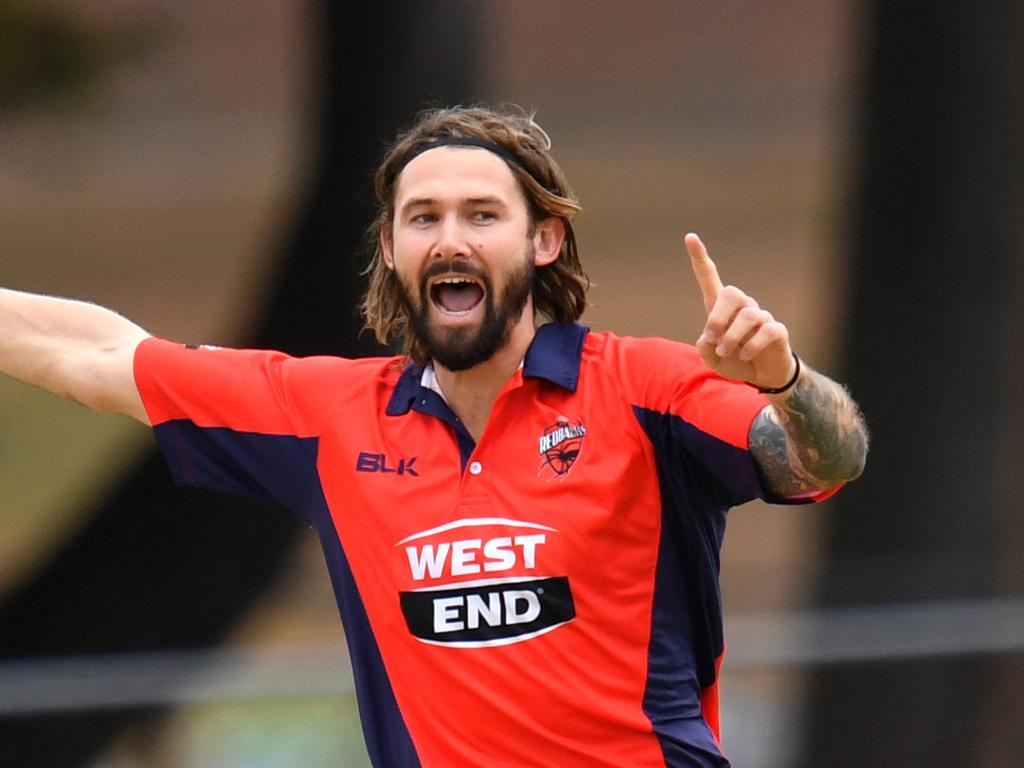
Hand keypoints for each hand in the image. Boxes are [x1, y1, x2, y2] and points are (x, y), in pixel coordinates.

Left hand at [685, 232, 796, 390]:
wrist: (762, 376)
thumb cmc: (734, 361)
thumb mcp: (712, 360)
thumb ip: (705, 349)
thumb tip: (710, 337)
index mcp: (721, 309)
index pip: (710, 277)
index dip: (700, 258)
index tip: (690, 237)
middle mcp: (742, 307)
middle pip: (731, 293)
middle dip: (718, 318)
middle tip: (713, 339)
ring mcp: (761, 317)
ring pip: (748, 315)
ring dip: (732, 337)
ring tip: (727, 353)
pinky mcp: (777, 330)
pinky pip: (766, 330)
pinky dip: (751, 346)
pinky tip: (746, 356)